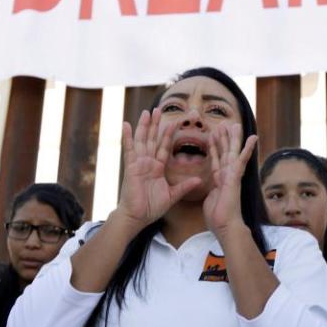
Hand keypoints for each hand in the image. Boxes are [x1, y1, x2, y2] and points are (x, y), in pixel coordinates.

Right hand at [115, 108, 201, 230]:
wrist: (138, 218)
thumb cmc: (151, 208)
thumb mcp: (172, 195)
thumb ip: (184, 186)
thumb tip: (199, 180)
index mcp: (157, 168)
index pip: (164, 147)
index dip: (169, 134)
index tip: (174, 122)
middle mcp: (148, 163)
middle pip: (152, 139)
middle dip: (156, 124)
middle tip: (158, 108)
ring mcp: (139, 164)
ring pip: (142, 140)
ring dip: (144, 126)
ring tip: (147, 111)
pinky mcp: (131, 167)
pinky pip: (129, 150)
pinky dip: (127, 137)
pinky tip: (126, 125)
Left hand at [203, 123, 257, 239]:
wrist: (227, 228)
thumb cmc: (218, 219)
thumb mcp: (210, 201)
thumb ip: (212, 192)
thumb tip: (212, 192)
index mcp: (221, 181)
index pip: (217, 160)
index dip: (215, 147)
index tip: (212, 135)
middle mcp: (228, 176)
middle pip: (226, 152)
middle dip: (225, 138)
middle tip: (225, 123)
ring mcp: (233, 176)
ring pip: (233, 152)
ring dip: (233, 138)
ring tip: (234, 124)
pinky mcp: (236, 177)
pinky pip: (241, 160)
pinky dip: (247, 148)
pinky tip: (253, 137)